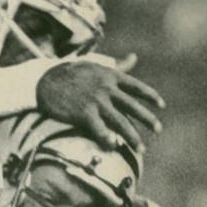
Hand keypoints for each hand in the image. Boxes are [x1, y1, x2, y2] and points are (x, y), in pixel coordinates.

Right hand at [36, 60, 164, 152]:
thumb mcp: (96, 65)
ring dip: (132, 136)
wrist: (45, 81)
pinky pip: (99, 129)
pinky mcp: (83, 113)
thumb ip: (117, 66)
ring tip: (141, 148)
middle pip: (132, 106)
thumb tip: (134, 58)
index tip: (161, 106)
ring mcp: (96, 102)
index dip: (150, 96)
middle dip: (147, 119)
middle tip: (158, 129)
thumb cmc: (71, 73)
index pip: (136, 87)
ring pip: (120, 121)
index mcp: (111, 76)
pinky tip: (114, 147)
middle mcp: (107, 89)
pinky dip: (106, 138)